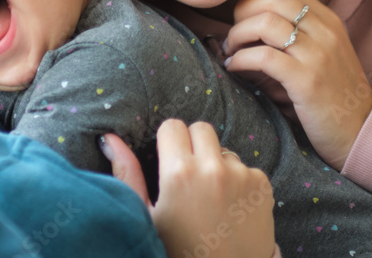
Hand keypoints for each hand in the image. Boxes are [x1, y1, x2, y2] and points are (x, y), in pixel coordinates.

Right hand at [102, 120, 278, 257]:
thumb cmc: (179, 251)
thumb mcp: (147, 216)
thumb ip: (126, 173)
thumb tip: (109, 138)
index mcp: (179, 173)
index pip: (172, 126)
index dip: (168, 142)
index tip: (168, 160)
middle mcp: (212, 168)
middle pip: (201, 128)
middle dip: (193, 144)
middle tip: (189, 175)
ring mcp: (241, 175)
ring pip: (225, 150)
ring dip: (217, 164)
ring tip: (211, 198)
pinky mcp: (262, 185)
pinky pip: (247, 168)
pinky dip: (239, 182)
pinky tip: (231, 207)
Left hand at [222, 0, 371, 169]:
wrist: (362, 132)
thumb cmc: (331, 96)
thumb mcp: (320, 55)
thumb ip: (292, 36)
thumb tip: (242, 27)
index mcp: (327, 20)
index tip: (245, 21)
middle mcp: (324, 31)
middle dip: (242, 13)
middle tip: (234, 38)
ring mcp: (318, 54)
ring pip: (265, 23)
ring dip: (237, 36)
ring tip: (232, 54)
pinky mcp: (307, 81)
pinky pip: (264, 56)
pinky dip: (240, 59)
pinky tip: (235, 68)